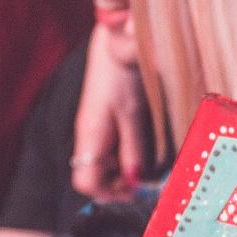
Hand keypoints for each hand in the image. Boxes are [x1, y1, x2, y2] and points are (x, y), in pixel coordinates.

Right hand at [70, 25, 153, 201]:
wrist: (114, 42)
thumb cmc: (122, 74)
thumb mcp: (132, 115)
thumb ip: (133, 150)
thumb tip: (135, 181)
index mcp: (90, 137)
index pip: (87, 183)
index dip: (111, 194)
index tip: (139, 191)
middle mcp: (88, 138)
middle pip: (95, 179)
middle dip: (120, 187)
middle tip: (149, 183)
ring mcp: (94, 131)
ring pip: (104, 167)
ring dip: (125, 173)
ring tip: (149, 168)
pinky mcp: (103, 123)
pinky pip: (110, 152)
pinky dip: (125, 158)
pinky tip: (143, 151)